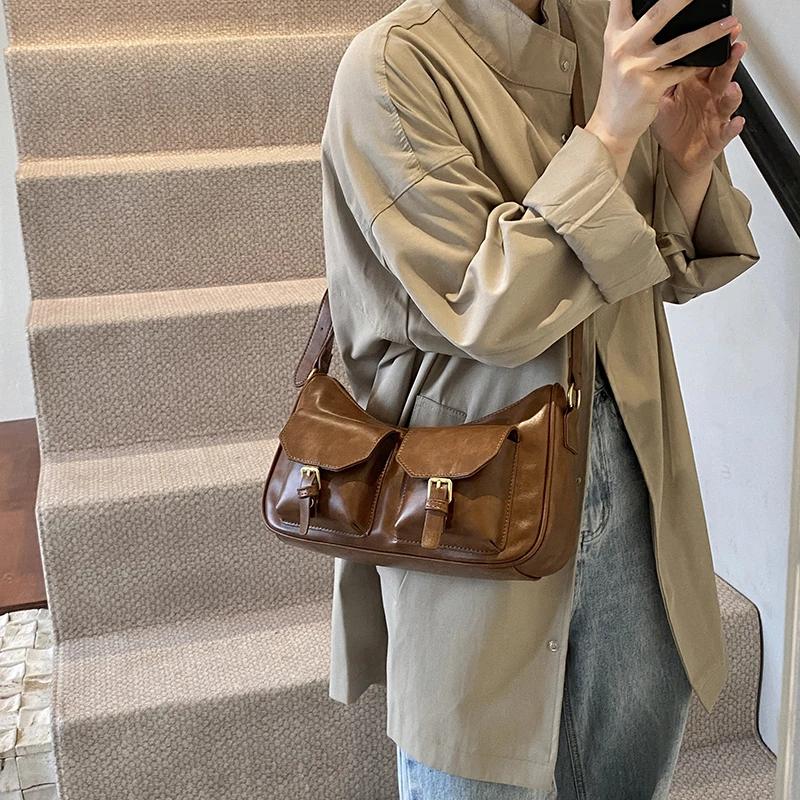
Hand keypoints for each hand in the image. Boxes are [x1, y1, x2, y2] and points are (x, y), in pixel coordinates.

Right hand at [585, 0, 739, 176]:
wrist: (610, 126)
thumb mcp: (617, 53)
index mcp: (614, 34)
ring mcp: (636, 67)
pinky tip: (713, 59)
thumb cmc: (617, 89)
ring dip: (709, 32)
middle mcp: (623, 47)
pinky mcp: (649, 87)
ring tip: (729, 23)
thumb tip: (658, 8)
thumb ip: (632, 30)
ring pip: (680, 43)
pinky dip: (699, 65)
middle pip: (659, 12)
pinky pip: (682, 71)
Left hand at [651, 27, 746, 175]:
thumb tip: (650, 57)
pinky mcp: (719, 136)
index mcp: (695, 84)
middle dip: (731, 61)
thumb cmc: (671, 126)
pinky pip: (728, 131)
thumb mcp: (661, 100)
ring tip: (732, 87)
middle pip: (723, 74)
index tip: (717, 31)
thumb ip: (662, 79)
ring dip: (733, 93)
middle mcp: (709, 96)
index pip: (706, 60)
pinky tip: (736, 122)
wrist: (675, 156)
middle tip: (735, 47)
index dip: (712, 47)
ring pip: (729, 100)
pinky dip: (733, 127)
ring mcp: (716, 115)